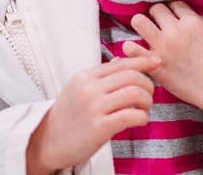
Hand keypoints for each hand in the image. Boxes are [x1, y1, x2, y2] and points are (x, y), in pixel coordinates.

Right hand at [25, 55, 158, 174]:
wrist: (46, 142)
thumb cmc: (66, 116)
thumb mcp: (78, 88)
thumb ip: (101, 75)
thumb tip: (122, 59)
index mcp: (85, 76)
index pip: (122, 63)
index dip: (143, 61)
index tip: (156, 62)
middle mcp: (89, 88)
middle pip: (132, 76)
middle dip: (148, 85)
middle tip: (148, 96)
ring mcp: (94, 107)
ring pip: (135, 93)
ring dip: (147, 101)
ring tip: (144, 109)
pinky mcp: (99, 127)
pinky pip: (132, 115)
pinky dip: (142, 117)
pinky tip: (140, 121)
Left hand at [122, 2, 202, 139]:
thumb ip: (195, 23)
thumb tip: (184, 17)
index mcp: (192, 22)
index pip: (175, 4)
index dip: (173, 10)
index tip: (173, 17)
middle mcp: (175, 31)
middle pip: (156, 9)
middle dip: (156, 15)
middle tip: (157, 24)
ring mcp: (163, 47)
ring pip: (139, 21)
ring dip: (141, 24)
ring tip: (144, 31)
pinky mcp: (155, 64)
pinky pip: (132, 49)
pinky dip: (130, 48)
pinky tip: (133, 49)